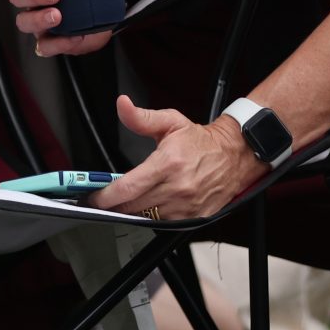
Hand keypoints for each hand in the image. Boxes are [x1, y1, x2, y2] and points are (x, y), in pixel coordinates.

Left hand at [88, 96, 261, 221]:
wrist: (233, 155)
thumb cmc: (200, 141)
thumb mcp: (170, 121)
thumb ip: (141, 118)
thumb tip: (122, 105)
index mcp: (168, 163)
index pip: (129, 187)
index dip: (107, 195)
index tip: (95, 197)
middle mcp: (177, 187)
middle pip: (134, 206)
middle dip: (116, 205)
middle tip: (107, 199)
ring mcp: (187, 205)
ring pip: (148, 217)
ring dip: (135, 211)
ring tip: (129, 200)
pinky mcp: (195, 217)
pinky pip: (165, 224)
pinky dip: (154, 217)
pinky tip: (151, 205)